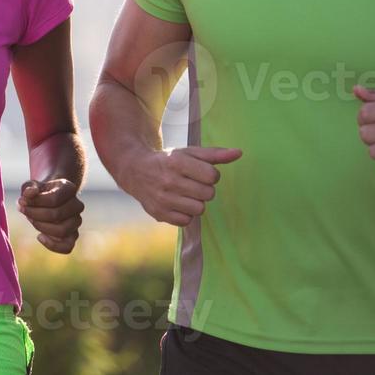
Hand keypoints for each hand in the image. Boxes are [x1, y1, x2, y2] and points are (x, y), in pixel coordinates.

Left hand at [17, 178, 82, 253]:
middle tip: (24, 211)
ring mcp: (76, 221)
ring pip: (62, 231)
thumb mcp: (31, 186)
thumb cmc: (38, 192)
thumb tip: (30, 193)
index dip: (35, 202)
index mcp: (68, 188)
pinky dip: (53, 245)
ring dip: (42, 227)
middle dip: (35, 214)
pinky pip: (67, 246)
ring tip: (32, 220)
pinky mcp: (73, 235)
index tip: (22, 202)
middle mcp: (77, 205)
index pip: (54, 198)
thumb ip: (29, 188)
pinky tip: (39, 237)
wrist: (47, 198)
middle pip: (57, 215)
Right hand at [123, 146, 240, 226]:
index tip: (199, 172)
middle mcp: (168, 180)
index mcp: (177, 162)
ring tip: (183, 193)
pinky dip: (184, 213)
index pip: (213, 176)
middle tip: (190, 183)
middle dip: (203, 189)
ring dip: (195, 202)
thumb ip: (215, 154)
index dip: (210, 175)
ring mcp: (163, 198)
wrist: (135, 170)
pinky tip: (176, 203)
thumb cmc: (168, 161)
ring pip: (199, 209)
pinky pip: (187, 221)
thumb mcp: (188, 153)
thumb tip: (239, 153)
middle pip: (208, 194)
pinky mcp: (159, 213)